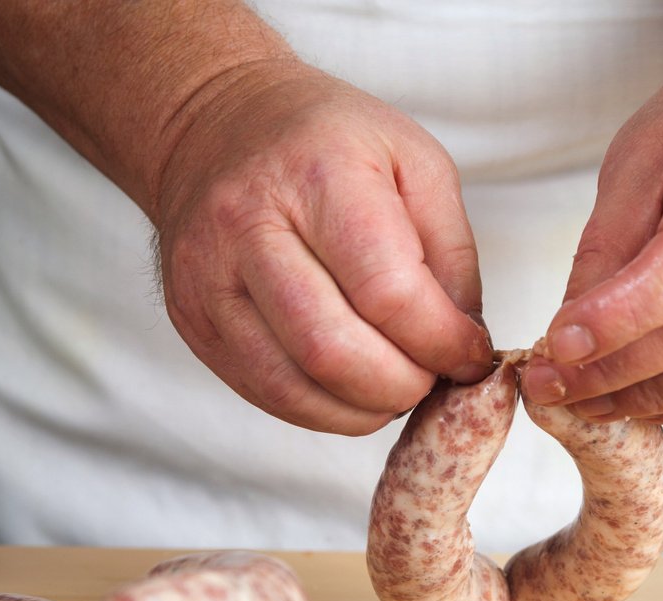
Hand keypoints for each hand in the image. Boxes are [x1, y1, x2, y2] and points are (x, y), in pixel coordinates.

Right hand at [155, 61, 492, 435]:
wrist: (212, 127)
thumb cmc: (325, 144)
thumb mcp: (414, 163)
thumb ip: (451, 256)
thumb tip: (463, 347)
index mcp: (317, 174)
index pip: (388, 293)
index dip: (441, 343)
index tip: (468, 356)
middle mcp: (247, 226)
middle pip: (333, 352)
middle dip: (401, 387)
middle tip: (430, 378)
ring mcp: (208, 281)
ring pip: (295, 387)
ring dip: (363, 409)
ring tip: (394, 386)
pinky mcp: (193, 323)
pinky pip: (268, 395)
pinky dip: (325, 411)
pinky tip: (352, 388)